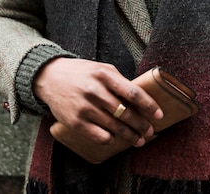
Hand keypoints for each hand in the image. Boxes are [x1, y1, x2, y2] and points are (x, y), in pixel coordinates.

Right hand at [33, 58, 163, 147]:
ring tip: (139, 140)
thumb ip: (119, 82)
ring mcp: (85, 107)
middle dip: (142, 125)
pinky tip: (116, 139)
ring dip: (130, 136)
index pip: (133, 93)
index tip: (159, 115)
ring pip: (114, 127)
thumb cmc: (82, 73)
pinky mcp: (75, 122)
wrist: (50, 77)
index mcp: (105, 74)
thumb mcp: (102, 69)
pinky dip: (111, 139)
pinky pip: (99, 135)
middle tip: (151, 132)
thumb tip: (141, 99)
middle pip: (126, 113)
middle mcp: (95, 90)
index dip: (148, 106)